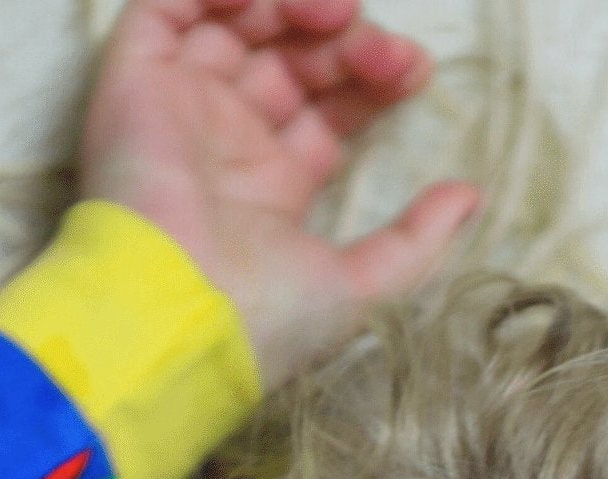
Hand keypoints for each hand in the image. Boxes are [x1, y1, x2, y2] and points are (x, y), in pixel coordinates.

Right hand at [79, 0, 479, 385]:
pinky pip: (169, 4)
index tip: (414, 73)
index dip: (370, 79)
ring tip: (338, 16)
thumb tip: (470, 197)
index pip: (326, 107)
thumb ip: (417, 241)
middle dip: (348, 42)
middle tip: (386, 55)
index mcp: (270, 189)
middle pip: (292, 57)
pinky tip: (276, 0)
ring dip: (294, 3)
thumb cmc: (262, 318)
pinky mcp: (136, 79)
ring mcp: (181, 106)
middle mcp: (225, 141)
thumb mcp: (361, 288)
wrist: (178, 318)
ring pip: (238, 19)